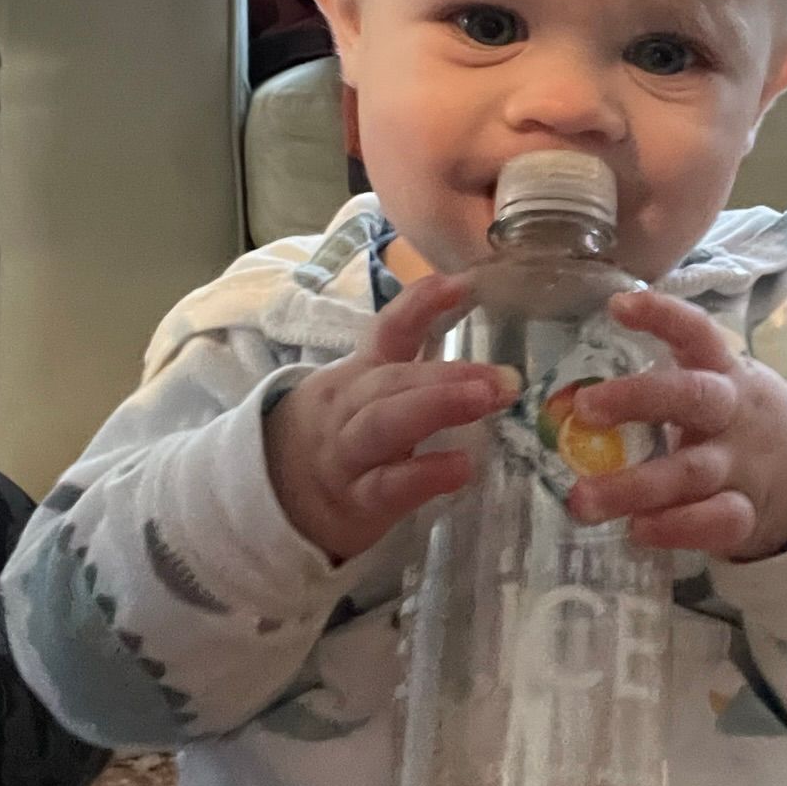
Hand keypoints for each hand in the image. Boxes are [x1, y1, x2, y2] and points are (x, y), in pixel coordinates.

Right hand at [265, 274, 519, 563]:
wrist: (281, 498)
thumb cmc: (343, 438)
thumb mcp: (367, 395)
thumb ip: (415, 371)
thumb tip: (484, 350)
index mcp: (359, 374)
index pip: (387, 331)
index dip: (419, 305)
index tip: (460, 284)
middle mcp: (348, 407)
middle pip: (392, 381)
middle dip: (449, 374)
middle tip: (505, 377)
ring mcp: (348, 454)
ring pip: (384, 424)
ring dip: (437, 406)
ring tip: (486, 399)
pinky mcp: (357, 502)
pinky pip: (387, 486)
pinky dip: (424, 475)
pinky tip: (460, 468)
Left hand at [566, 289, 786, 561]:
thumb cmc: (731, 418)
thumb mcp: (713, 383)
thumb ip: (659, 386)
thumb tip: (564, 400)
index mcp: (723, 370)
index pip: (697, 333)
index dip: (662, 316)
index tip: (617, 307)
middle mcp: (732, 412)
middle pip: (693, 398)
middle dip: (636, 400)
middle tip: (583, 408)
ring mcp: (741, 465)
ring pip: (692, 472)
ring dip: (633, 487)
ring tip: (581, 501)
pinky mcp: (747, 513)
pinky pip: (716, 522)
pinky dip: (677, 529)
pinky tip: (638, 532)